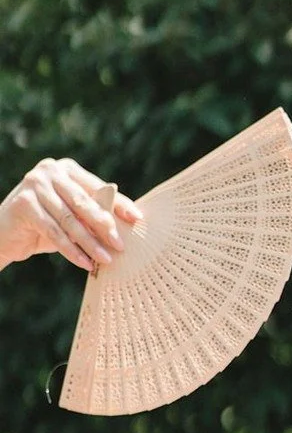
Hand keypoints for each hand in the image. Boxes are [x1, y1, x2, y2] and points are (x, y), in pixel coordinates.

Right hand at [0, 157, 141, 272]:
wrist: (6, 232)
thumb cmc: (46, 223)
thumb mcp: (73, 216)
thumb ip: (94, 213)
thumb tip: (130, 221)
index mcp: (67, 169)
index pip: (98, 187)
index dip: (119, 204)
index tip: (137, 219)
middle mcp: (50, 171)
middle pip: (84, 202)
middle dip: (104, 226)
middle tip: (121, 246)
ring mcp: (34, 185)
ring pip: (69, 219)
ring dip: (90, 242)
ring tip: (106, 259)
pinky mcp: (24, 204)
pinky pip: (53, 231)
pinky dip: (71, 250)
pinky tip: (85, 263)